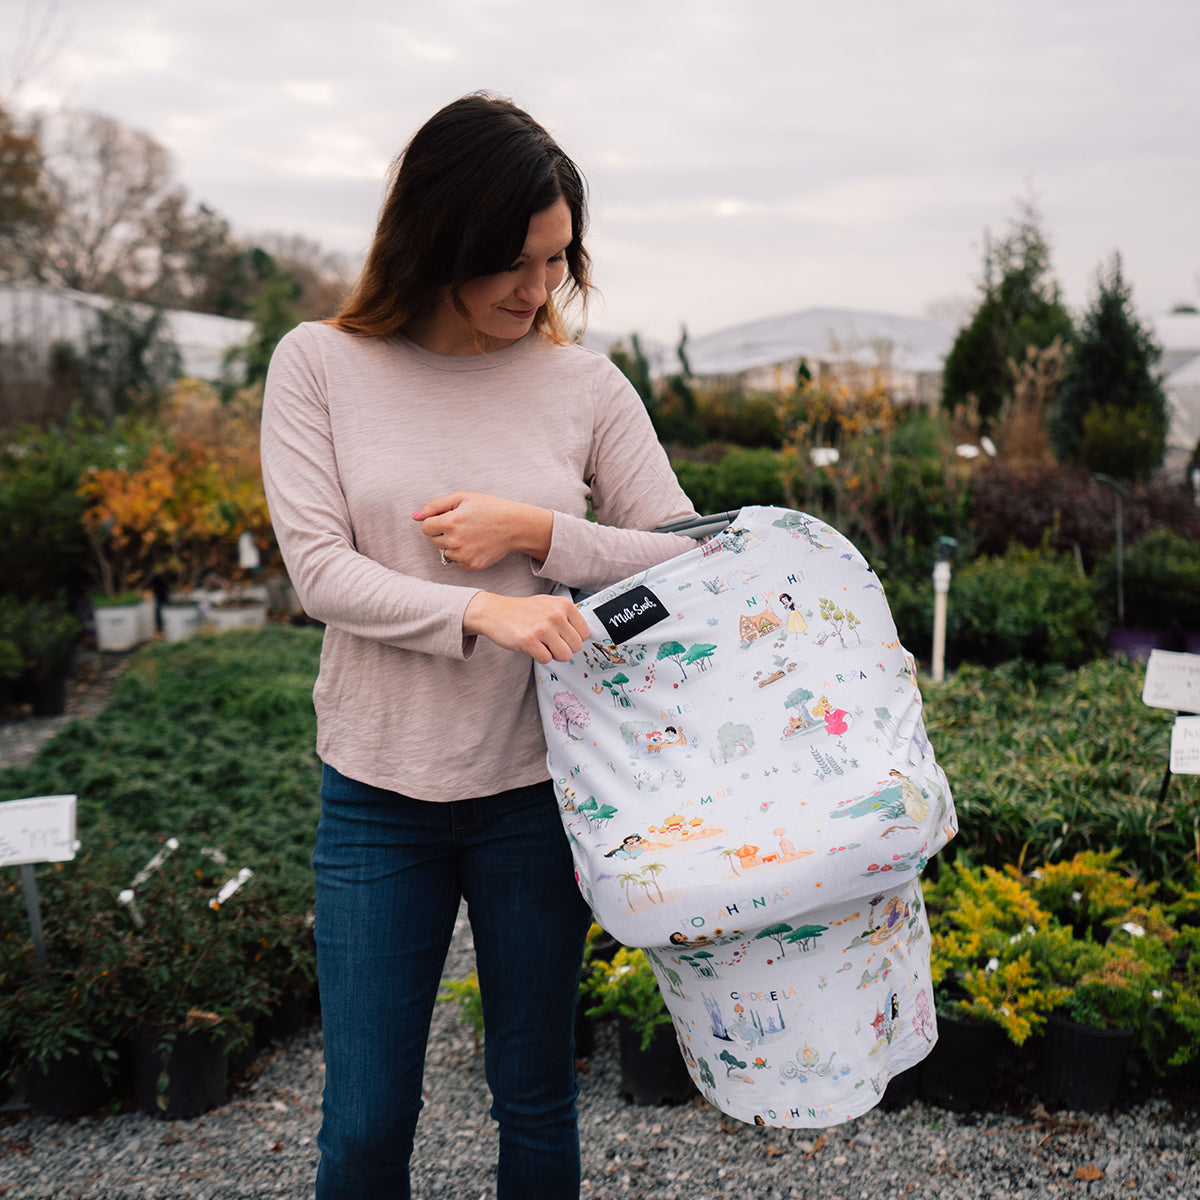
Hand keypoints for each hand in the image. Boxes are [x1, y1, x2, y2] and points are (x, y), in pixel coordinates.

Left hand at [413, 492, 552, 570]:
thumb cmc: (489, 508)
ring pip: (443, 552)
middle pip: (433, 540)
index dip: (435, 521)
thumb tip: (415, 516)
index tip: (449, 518)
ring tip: (469, 535)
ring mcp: (463, 555)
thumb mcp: (463, 498)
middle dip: (442, 532)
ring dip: (450, 544)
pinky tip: (474, 544)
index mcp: (451, 522)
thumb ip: (436, 505)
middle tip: (462, 525)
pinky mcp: (471, 565)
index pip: (425, 527)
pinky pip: (455, 561)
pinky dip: (461, 554)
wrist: (514, 526)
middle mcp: (455, 541)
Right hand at [463, 592, 589, 663]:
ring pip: (564, 655)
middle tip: (550, 642)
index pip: (585, 633)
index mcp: (564, 605)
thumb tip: (585, 634)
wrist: (494, 611)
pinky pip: (546, 659)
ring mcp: (542, 628)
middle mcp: (555, 615)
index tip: (563, 636)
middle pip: (576, 647)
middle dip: (564, 648)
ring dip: (553, 654)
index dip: (574, 639)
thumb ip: (567, 616)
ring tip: (542, 644)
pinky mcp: (529, 640)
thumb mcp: (549, 604)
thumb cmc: (523, 610)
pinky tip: (531, 645)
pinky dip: (540, 656)